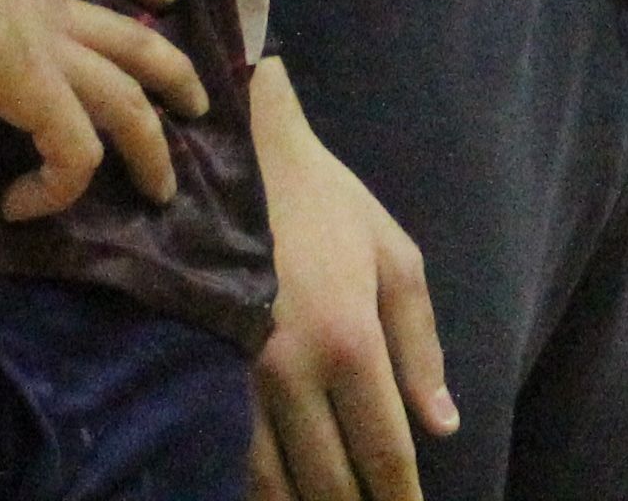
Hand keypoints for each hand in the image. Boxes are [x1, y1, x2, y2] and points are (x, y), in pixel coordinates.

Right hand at [0, 0, 204, 218]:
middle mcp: (50, 10)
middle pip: (138, 42)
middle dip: (173, 75)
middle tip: (200, 107)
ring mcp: (51, 52)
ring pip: (131, 102)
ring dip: (155, 143)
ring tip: (168, 186)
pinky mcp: (39, 91)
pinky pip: (73, 154)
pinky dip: (63, 185)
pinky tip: (29, 208)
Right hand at [247, 59, 451, 500]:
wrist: (226, 160)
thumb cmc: (323, 205)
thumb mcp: (395, 256)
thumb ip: (421, 346)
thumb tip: (441, 424)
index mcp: (349, 340)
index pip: (381, 446)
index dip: (398, 495)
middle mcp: (289, 373)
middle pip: (325, 478)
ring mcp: (229, 378)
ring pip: (267, 480)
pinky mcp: (186, 373)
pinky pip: (218, 454)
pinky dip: (245, 487)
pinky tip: (266, 497)